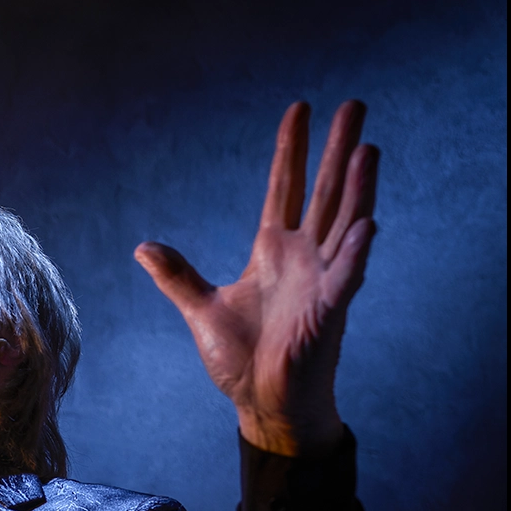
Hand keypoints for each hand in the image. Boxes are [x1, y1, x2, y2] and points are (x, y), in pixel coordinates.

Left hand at [137, 101, 377, 455]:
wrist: (264, 406)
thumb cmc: (243, 362)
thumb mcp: (202, 310)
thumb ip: (178, 277)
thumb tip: (143, 247)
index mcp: (273, 252)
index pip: (285, 188)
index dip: (290, 150)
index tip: (299, 109)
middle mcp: (304, 259)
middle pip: (324, 193)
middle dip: (338, 149)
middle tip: (354, 104)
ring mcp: (320, 283)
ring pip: (343, 225)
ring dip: (356, 190)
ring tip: (367, 149)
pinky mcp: (327, 314)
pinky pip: (345, 279)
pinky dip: (355, 254)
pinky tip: (367, 225)